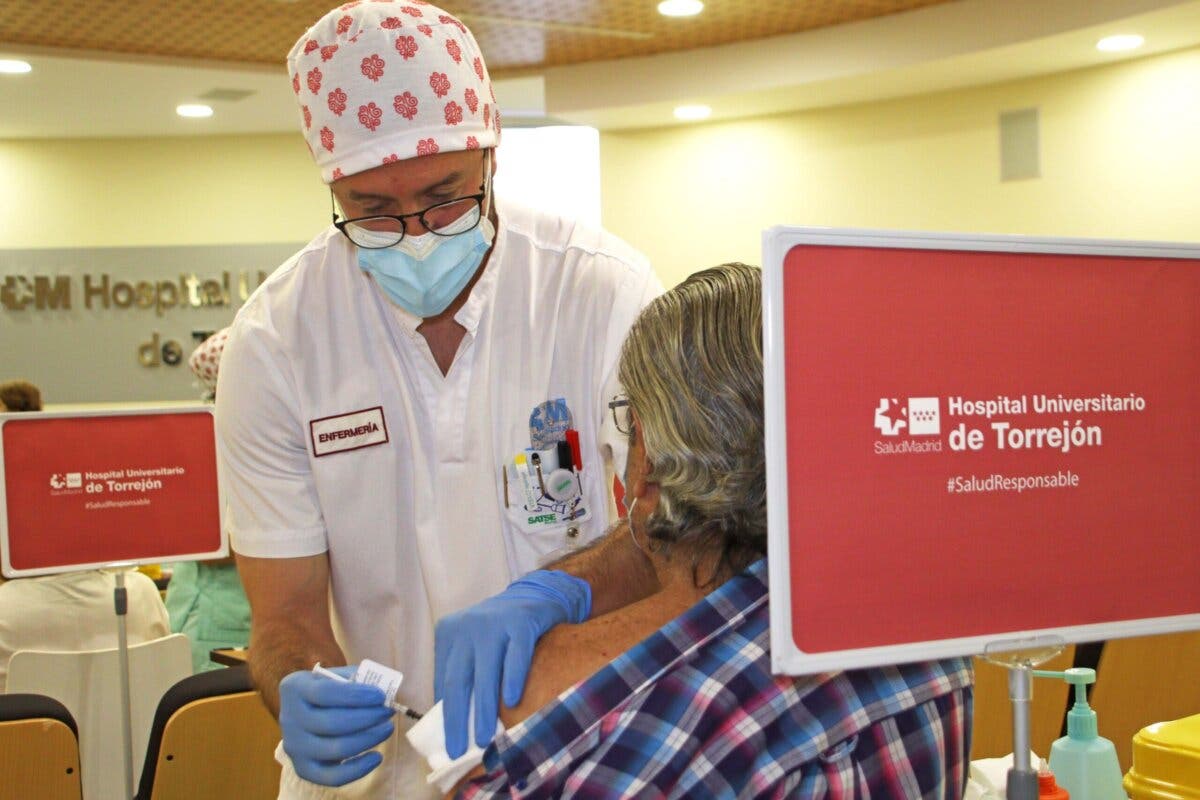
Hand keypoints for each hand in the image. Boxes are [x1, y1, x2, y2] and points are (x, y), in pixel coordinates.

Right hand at [278, 665, 395, 785]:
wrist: (306, 712)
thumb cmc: (329, 690)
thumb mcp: (337, 676)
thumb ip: (358, 678)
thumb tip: (385, 688)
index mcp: (295, 688)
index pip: (325, 692)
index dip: (355, 695)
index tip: (380, 695)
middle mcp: (289, 718)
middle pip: (332, 723)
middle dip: (367, 717)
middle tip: (388, 711)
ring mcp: (295, 746)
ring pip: (335, 750)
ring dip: (368, 739)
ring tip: (387, 728)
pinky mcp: (304, 768)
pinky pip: (332, 776)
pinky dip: (358, 769)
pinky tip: (377, 756)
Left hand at [434, 570, 590, 757]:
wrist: (535, 596)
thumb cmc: (501, 633)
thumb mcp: (474, 648)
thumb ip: (463, 676)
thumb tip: (455, 725)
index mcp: (449, 633)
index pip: (443, 681)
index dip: (444, 714)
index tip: (447, 744)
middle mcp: (467, 626)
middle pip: (458, 679)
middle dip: (457, 719)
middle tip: (458, 750)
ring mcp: (494, 622)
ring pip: (485, 672)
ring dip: (483, 709)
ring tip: (484, 738)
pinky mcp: (521, 621)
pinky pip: (515, 655)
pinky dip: (512, 679)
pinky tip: (512, 702)